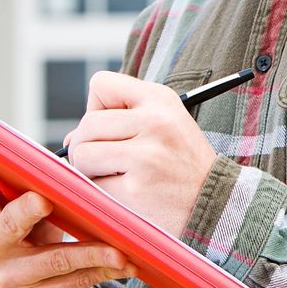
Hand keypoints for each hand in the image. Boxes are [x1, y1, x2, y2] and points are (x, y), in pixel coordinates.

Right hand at [0, 151, 132, 287]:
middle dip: (28, 211)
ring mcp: (12, 278)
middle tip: (45, 200)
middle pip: (11, 225)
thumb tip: (68, 160)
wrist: (31, 285)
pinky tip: (125, 265)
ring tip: (119, 250)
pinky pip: (75, 283)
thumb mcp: (25, 211)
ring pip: (56, 260)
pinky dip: (104, 271)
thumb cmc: (32, 231)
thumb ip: (35, 188)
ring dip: (92, 253)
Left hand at [61, 71, 219, 237]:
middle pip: (86, 124)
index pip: (101, 84)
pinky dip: (101, 193)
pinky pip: (92, 185)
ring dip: (91, 170)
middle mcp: (155, 121)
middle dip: (90, 145)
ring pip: (83, 153)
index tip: (116, 128)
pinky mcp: (135, 188)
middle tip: (115, 161)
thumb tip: (69, 140)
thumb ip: (120, 120)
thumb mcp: (165, 125)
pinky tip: (128, 194)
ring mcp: (146, 155)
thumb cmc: (182, 165)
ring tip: (121, 176)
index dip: (98, 107)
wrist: (216, 204)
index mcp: (161, 99)